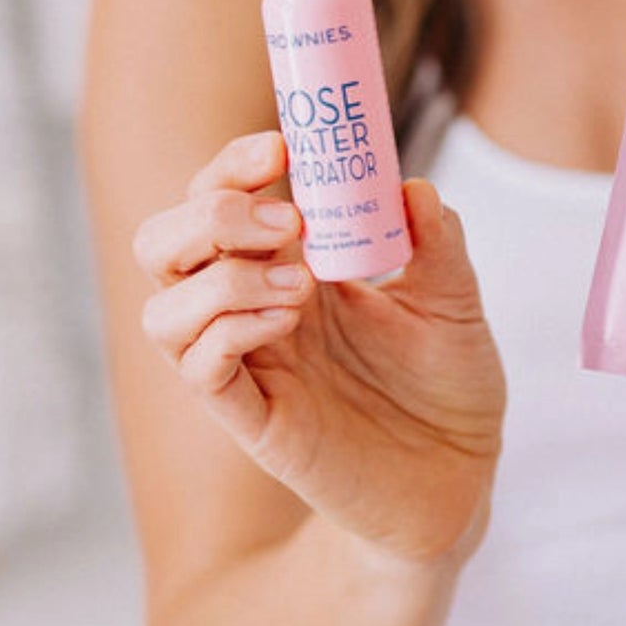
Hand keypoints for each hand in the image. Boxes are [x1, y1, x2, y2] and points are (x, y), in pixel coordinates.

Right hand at [132, 130, 505, 564]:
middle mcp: (255, 308)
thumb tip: (411, 186)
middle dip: (209, 213)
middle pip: (164, 242)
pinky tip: (288, 321)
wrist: (460, 477)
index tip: (280, 148)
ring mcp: (250, 364)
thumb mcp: (454, 299)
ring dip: (221, 277)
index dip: (232, 165)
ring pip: (164, 307)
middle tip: (286, 220)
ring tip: (302, 284)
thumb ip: (435, 240)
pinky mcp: (254, 420)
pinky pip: (199, 368)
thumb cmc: (448, 382)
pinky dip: (230, 330)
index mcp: (293, 265)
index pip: (221, 198)